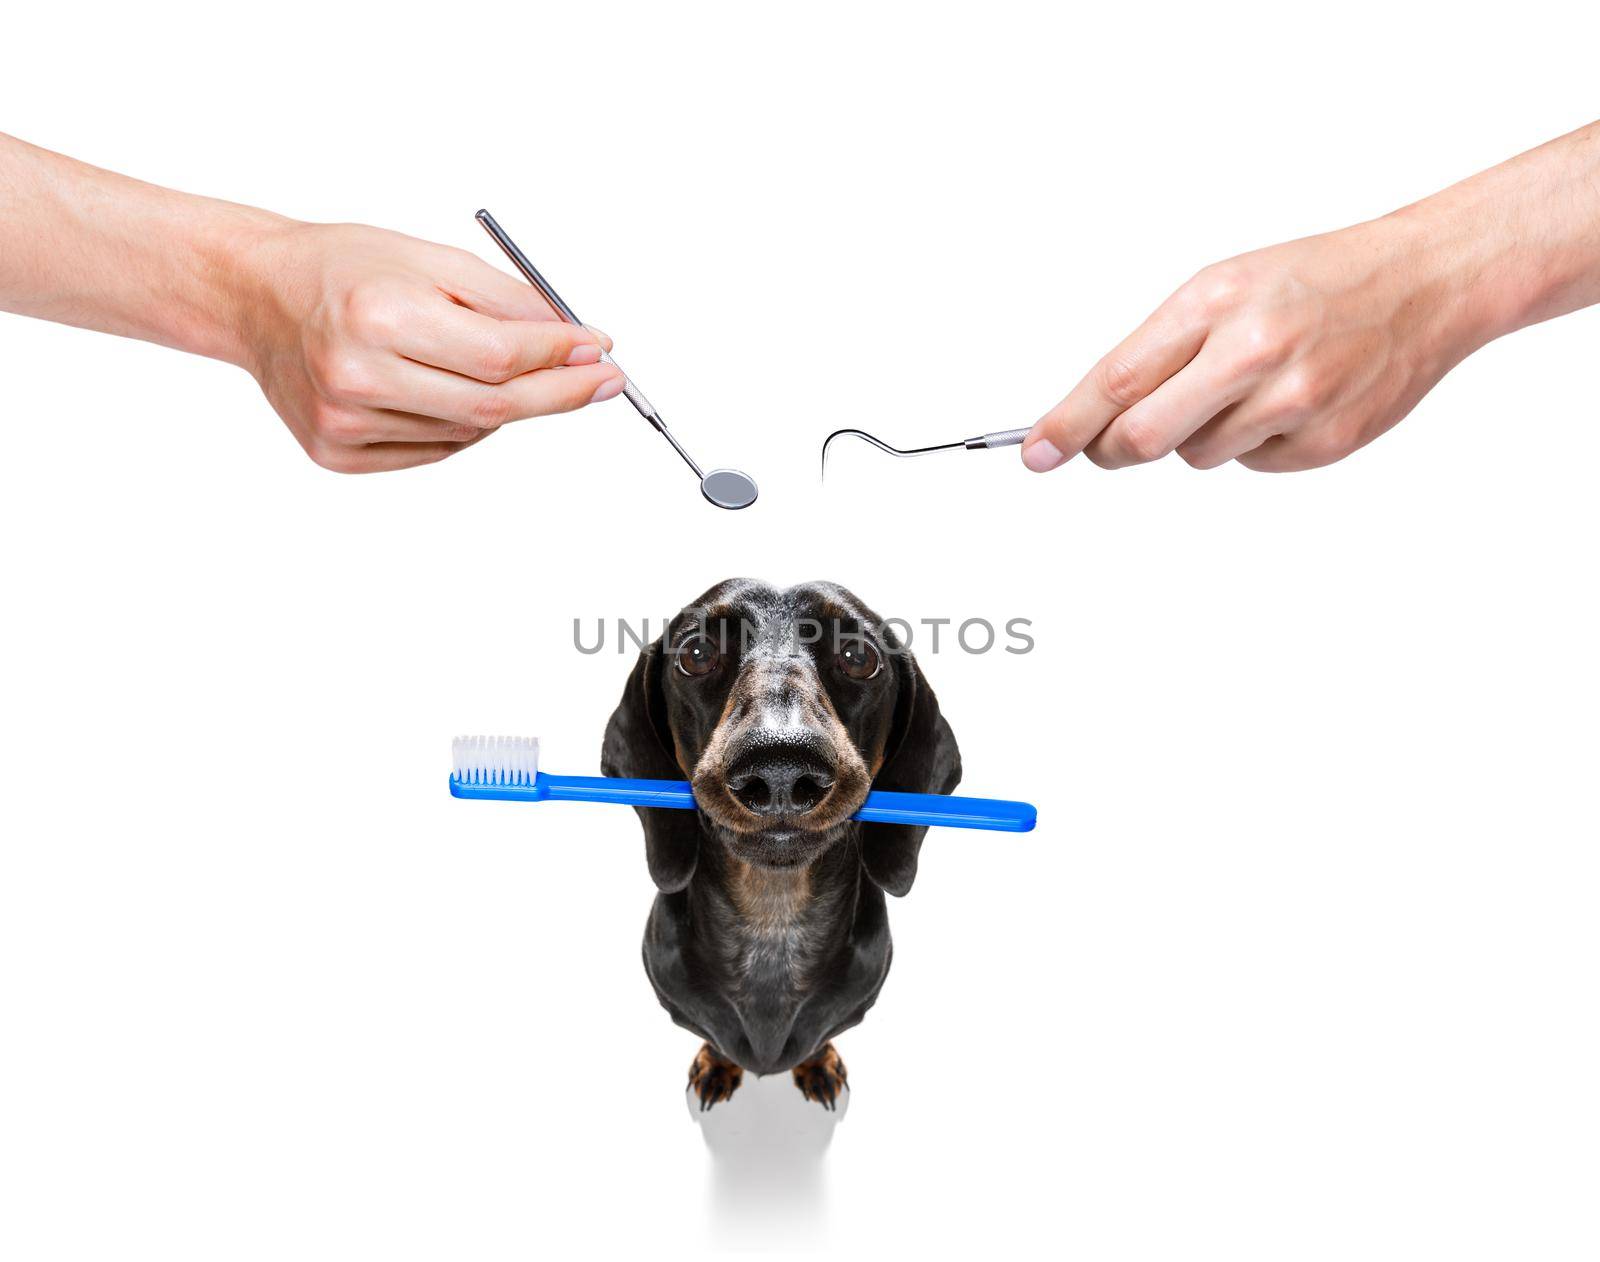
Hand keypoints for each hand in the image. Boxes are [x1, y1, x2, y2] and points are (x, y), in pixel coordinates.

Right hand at [236, 222, 623, 472]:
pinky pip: (435, 449)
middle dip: (558, 394)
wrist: (255, 296)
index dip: (561, 358)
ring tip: (485, 366)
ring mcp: (343, 423)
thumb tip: (576, 343)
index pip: (499, 356)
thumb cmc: (343, 269)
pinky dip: (461, 426)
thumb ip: (507, 302)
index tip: (600, 352)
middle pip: (493, 407)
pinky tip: (442, 390)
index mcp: (378, 316)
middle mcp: (356, 376)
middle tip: (601, 381)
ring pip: (468, 433)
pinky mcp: (337, 453)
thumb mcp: (430, 259)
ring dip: (502, 405)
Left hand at [1021, 217, 1479, 473]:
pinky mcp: (1325, 442)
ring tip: (1249, 386)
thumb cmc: (1313, 280)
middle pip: (1142, 437)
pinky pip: (1251, 464)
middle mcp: (1252, 351)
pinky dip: (1254, 443)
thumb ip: (1160, 351)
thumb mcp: (1224, 287)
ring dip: (1201, 434)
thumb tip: (1093, 418)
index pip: (1118, 380)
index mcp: (1214, 303)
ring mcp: (1293, 400)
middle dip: (1116, 448)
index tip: (1035, 454)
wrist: (1424, 281)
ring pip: (1196, 456)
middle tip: (1115, 443)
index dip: (1066, 425)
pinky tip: (1290, 402)